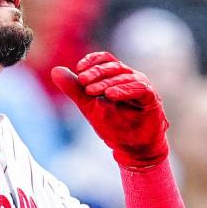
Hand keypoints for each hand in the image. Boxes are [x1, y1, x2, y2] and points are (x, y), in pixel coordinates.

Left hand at [50, 51, 168, 167]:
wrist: (132, 148)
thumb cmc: (113, 125)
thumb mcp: (89, 106)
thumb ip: (74, 89)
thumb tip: (55, 70)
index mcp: (117, 76)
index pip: (106, 59)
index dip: (92, 60)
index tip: (79, 69)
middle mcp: (131, 77)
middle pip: (113, 66)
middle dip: (96, 72)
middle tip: (82, 81)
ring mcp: (142, 86)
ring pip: (125, 77)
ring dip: (106, 82)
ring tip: (91, 91)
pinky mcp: (151, 98)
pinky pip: (139, 89)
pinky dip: (124, 90)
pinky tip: (110, 95)